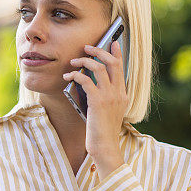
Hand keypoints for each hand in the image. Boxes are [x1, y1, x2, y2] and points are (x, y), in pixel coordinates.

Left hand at [62, 39, 126, 178]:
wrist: (105, 147)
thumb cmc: (103, 132)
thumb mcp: (108, 111)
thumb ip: (105, 97)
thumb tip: (89, 82)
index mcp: (123, 94)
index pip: (121, 68)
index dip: (117, 53)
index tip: (113, 43)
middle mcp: (118, 93)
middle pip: (112, 63)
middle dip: (99, 51)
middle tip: (87, 47)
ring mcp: (109, 96)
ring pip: (98, 67)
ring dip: (84, 61)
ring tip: (74, 61)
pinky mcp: (98, 101)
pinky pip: (86, 80)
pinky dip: (75, 75)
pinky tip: (68, 77)